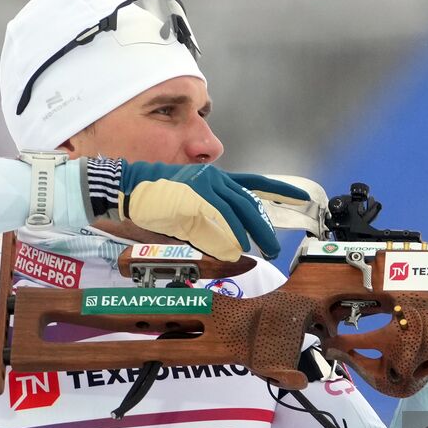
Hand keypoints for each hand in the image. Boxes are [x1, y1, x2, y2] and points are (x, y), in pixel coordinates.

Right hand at [119, 162, 309, 259]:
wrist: (126, 189)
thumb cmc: (153, 203)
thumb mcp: (188, 215)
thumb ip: (211, 228)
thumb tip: (231, 249)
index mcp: (215, 180)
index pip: (254, 182)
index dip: (279, 190)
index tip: (301, 197)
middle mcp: (214, 178)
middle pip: (249, 201)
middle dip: (266, 226)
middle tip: (275, 246)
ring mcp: (204, 184)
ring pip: (240, 208)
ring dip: (255, 231)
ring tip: (265, 249)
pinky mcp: (194, 194)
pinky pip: (221, 215)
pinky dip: (231, 231)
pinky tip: (238, 245)